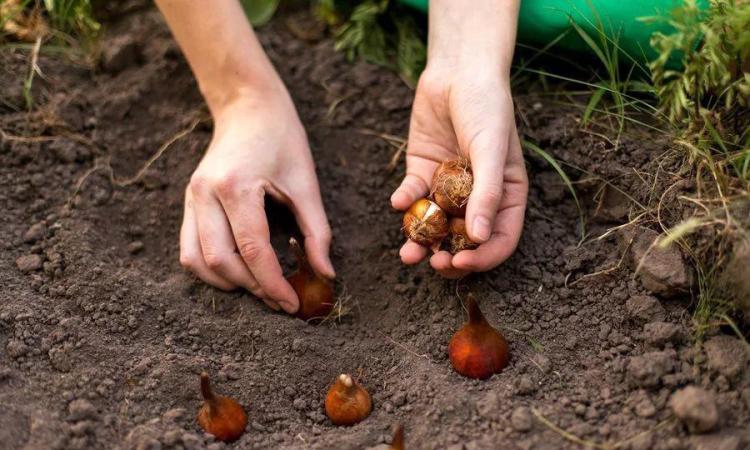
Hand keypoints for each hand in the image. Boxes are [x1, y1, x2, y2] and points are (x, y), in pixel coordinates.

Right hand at [180, 91, 334, 312]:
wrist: (248, 107)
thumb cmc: (282, 139)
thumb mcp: (307, 183)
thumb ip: (317, 232)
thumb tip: (326, 275)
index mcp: (236, 186)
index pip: (252, 250)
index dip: (273, 283)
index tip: (292, 304)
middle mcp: (204, 193)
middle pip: (221, 261)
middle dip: (252, 288)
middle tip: (280, 299)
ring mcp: (191, 198)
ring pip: (196, 261)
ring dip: (228, 283)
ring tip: (260, 288)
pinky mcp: (188, 202)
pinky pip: (189, 249)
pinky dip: (211, 269)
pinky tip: (239, 272)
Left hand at [391, 66, 527, 278]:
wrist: (458, 71)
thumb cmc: (487, 107)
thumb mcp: (492, 150)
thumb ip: (488, 193)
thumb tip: (479, 238)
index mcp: (506, 196)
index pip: (499, 239)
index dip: (482, 258)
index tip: (460, 263)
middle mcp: (477, 197)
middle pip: (464, 240)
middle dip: (448, 256)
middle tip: (433, 264)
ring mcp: (448, 187)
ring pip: (435, 225)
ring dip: (421, 241)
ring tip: (408, 253)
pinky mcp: (422, 172)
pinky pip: (414, 196)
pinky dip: (405, 202)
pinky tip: (399, 201)